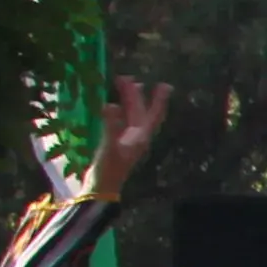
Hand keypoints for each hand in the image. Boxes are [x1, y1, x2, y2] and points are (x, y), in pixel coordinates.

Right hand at [84, 78, 172, 199]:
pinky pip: (120, 122)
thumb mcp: (110, 146)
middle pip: (140, 111)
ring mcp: (127, 140)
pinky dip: (118, 111)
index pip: (152, 115)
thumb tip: (112, 105)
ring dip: (127, 101)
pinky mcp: (116, 144)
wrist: (101, 188)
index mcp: (140, 137)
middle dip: (136, 95)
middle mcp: (137, 137)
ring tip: (122, 85)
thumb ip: (111, 125)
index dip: (158, 100)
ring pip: (131, 116)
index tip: (164, 85)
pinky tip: (111, 105)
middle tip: (129, 78)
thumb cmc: (108, 169)